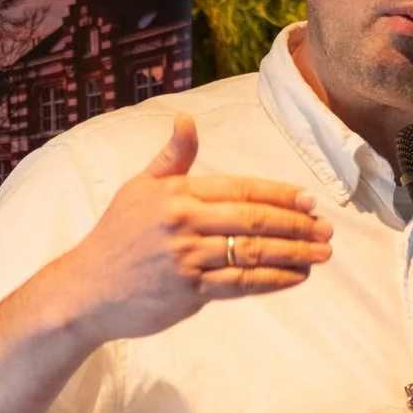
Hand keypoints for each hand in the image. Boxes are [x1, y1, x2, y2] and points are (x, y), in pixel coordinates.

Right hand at [56, 114, 332, 342]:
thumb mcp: (139, 189)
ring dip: (295, 253)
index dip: (280, 195)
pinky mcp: (189, 292)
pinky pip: (242, 284)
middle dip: (297, 224)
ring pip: (254, 252)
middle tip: (326, 229)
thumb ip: (172, 159)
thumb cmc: (115, 237)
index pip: (241, 189)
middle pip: (254, 219)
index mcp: (176, 193)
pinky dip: (274, 280)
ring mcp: (187, 258)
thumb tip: (186, 120)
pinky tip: (296, 278)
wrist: (85, 289)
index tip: (310, 201)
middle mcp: (184, 222)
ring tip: (321, 254)